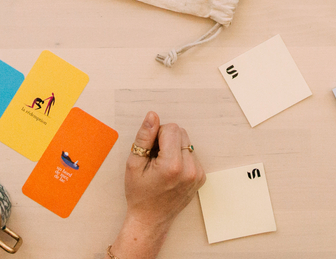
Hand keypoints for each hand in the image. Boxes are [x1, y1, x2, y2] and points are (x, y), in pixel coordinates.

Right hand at [112, 112, 204, 256]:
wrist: (150, 220)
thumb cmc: (139, 193)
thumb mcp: (134, 164)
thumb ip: (144, 137)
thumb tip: (152, 115)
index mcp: (172, 166)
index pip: (171, 129)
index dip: (157, 134)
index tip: (150, 150)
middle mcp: (190, 169)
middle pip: (181, 132)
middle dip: (166, 139)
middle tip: (154, 157)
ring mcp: (198, 174)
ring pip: (187, 142)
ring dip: (174, 147)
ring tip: (162, 165)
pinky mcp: (201, 177)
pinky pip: (191, 154)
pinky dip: (181, 157)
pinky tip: (170, 171)